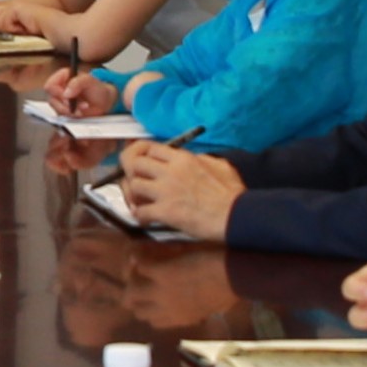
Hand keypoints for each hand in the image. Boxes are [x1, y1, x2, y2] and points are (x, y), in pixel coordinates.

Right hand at [41, 70, 118, 120]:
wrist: (105, 101)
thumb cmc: (98, 88)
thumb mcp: (90, 81)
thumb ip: (77, 83)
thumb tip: (66, 92)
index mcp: (62, 77)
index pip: (50, 85)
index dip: (56, 93)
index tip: (67, 98)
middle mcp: (59, 89)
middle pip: (52, 100)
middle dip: (65, 105)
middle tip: (76, 105)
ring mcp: (61, 101)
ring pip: (57, 110)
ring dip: (70, 111)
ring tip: (83, 108)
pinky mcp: (65, 112)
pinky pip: (63, 117)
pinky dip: (73, 117)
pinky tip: (81, 113)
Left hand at [115, 147, 242, 240]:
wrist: (236, 215)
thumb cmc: (231, 194)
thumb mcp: (219, 166)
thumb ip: (200, 159)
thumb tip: (193, 159)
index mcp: (183, 159)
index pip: (149, 148)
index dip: (140, 155)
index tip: (139, 162)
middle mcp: (171, 171)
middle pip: (134, 162)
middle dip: (130, 172)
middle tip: (134, 181)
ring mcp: (166, 191)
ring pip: (132, 185)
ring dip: (132, 195)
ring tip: (139, 201)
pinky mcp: (166, 212)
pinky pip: (139, 211)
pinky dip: (138, 215)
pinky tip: (144, 218)